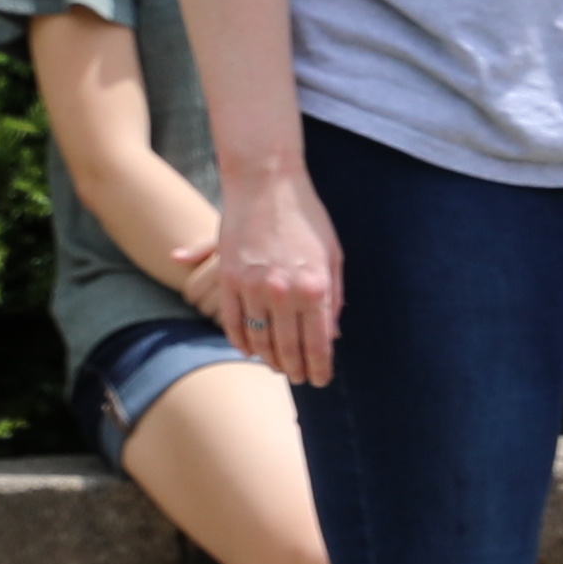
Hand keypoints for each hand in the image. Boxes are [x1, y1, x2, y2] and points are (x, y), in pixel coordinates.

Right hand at [198, 155, 343, 389]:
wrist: (265, 183)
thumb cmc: (306, 218)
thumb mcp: (332, 256)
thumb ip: (333, 297)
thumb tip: (331, 335)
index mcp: (315, 288)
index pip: (318, 343)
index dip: (320, 367)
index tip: (320, 380)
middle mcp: (284, 292)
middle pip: (288, 348)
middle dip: (295, 369)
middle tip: (299, 380)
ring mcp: (252, 287)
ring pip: (259, 340)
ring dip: (269, 359)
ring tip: (277, 367)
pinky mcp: (228, 279)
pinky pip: (233, 322)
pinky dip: (240, 341)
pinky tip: (249, 349)